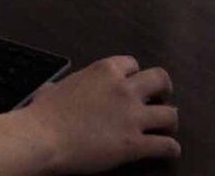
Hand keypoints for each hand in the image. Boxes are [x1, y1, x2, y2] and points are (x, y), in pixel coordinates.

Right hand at [19, 55, 179, 171]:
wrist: (43, 137)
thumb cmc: (43, 112)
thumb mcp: (54, 87)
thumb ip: (64, 86)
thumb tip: (52, 90)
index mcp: (105, 71)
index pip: (133, 64)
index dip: (134, 75)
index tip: (133, 83)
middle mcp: (124, 89)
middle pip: (160, 80)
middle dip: (164, 89)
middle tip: (161, 99)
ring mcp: (132, 117)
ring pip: (170, 114)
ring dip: (171, 121)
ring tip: (168, 127)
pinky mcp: (134, 144)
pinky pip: (165, 145)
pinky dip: (171, 148)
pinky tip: (171, 150)